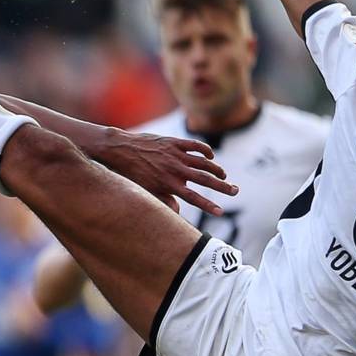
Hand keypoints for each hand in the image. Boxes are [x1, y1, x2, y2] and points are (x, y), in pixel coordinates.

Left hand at [96, 129, 236, 214]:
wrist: (121, 149)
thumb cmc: (132, 173)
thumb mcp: (145, 191)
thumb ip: (163, 201)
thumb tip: (177, 212)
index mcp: (169, 184)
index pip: (194, 198)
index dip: (208, 205)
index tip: (220, 212)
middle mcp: (175, 169)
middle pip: (205, 180)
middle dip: (222, 187)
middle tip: (235, 191)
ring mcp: (176, 154)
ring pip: (204, 162)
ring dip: (216, 170)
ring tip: (224, 176)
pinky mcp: (174, 143)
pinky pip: (196, 146)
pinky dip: (206, 151)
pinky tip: (211, 156)